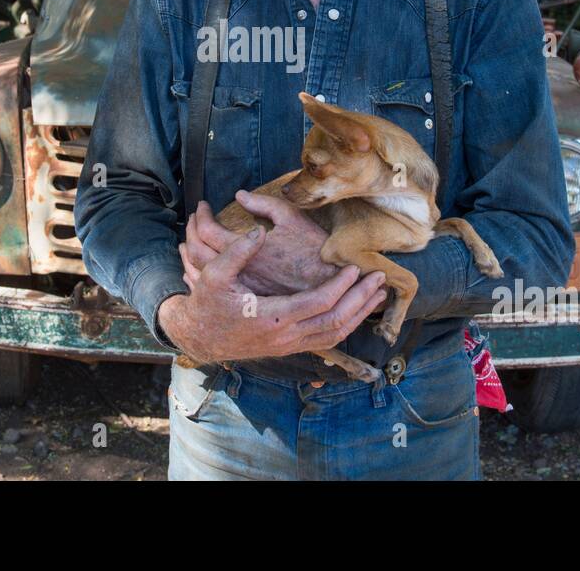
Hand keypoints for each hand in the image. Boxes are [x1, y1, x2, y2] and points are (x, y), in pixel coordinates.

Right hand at [159, 225, 387, 365]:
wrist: (199, 337)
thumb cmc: (207, 304)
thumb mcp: (213, 276)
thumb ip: (236, 253)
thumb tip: (258, 231)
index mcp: (271, 318)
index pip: (317, 304)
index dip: (340, 286)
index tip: (355, 267)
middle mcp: (285, 336)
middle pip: (335, 321)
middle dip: (361, 300)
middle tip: (380, 280)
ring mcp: (289, 345)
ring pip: (335, 334)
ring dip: (359, 314)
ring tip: (378, 295)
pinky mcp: (290, 346)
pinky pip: (327, 340)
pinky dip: (346, 324)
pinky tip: (357, 310)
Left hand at [180, 192, 335, 295]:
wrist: (332, 284)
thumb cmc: (313, 249)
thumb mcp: (291, 218)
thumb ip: (262, 204)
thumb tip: (239, 195)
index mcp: (246, 250)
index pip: (207, 231)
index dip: (202, 215)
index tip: (203, 206)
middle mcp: (238, 272)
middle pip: (197, 252)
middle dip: (191, 232)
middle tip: (193, 219)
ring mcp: (241, 288)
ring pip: (200, 274)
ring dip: (191, 255)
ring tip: (190, 242)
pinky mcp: (247, 298)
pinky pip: (212, 290)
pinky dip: (199, 275)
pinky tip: (197, 270)